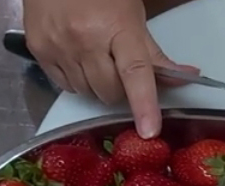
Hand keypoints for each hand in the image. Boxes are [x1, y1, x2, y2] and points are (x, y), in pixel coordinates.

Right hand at [22, 0, 196, 137]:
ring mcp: (59, 46)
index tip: (150, 130)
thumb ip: (155, 53)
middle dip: (120, 90)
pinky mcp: (38, 51)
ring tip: (97, 60)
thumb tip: (186, 76)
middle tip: (120, 70)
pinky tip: (78, 59)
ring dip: (98, 87)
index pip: (135, 73)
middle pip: (109, 92)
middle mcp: (85, 40)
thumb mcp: (133, 16)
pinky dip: (77, 81)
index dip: (144, 104)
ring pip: (87, 93)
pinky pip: (65, 86)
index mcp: (117, 28)